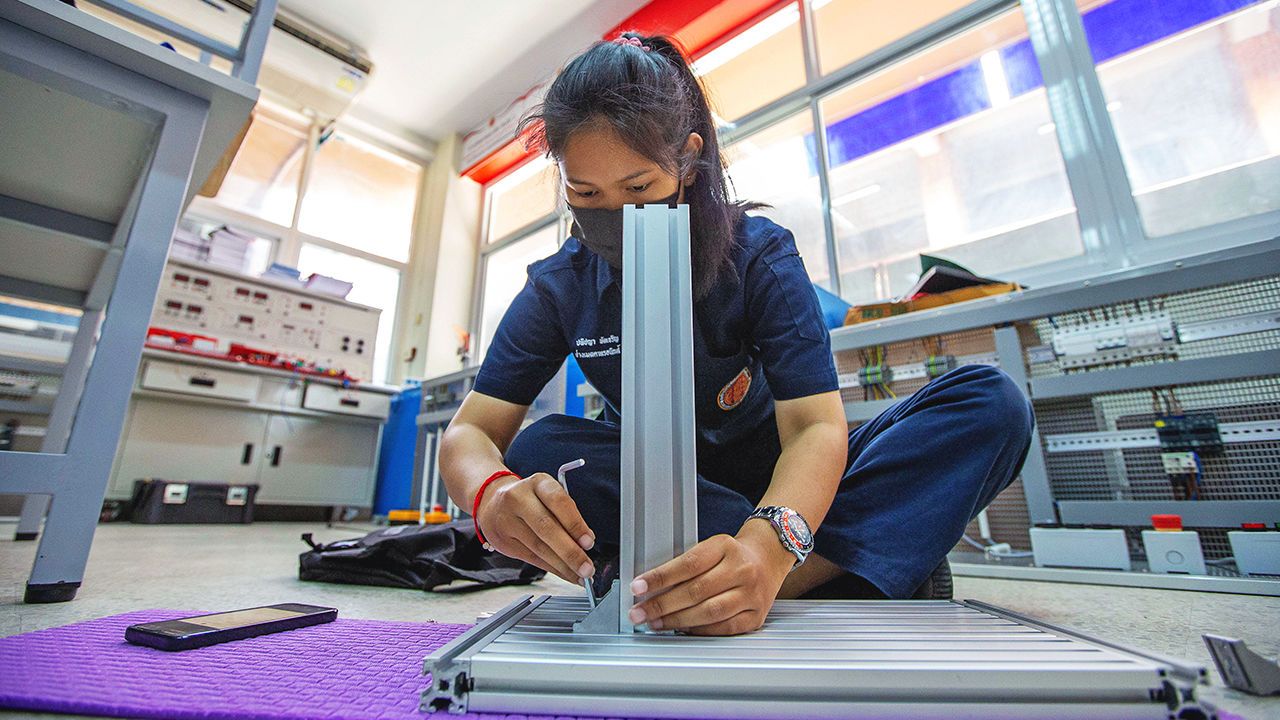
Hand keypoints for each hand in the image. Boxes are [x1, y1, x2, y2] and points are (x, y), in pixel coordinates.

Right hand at [475, 472, 595, 583]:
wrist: (492, 502)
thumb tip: (585, 542)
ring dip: (563, 565)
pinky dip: (552, 568)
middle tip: (587, 567)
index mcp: (538, 482)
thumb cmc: (530, 499)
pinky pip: (532, 558)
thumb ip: (566, 515)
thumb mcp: (548, 495)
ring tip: (580, 575)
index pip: (558, 502)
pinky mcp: (503, 540)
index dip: (575, 524)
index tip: (589, 542)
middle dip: (570, 552)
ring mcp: (507, 520)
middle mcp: (519, 498)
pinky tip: (566, 574)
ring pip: (539, 547)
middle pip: (547, 528)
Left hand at [626, 523, 794, 635]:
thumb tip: (650, 588)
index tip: (637, 587)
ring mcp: (751, 594)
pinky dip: (699, 630)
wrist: (768, 559)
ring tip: (655, 623)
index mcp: (726, 547)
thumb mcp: (711, 548)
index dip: (660, 577)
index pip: (688, 564)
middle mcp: (741, 570)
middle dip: (661, 604)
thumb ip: (685, 566)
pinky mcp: (756, 616)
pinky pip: (723, 628)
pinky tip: (682, 629)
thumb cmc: (732, 555)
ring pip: (709, 612)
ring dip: (676, 620)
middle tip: (638, 613)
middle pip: (696, 591)